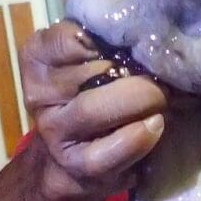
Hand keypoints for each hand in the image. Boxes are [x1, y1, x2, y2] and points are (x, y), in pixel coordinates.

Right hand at [20, 21, 169, 200]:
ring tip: (163, 101)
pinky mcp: (77, 165)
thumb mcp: (89, 62)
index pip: (69, 37)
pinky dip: (140, 137)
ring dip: (140, 102)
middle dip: (137, 75)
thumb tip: (151, 36)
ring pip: (94, 109)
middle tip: (163, 79)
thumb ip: (106, 44)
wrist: (71, 158)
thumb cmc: (92, 96)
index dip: (109, 40)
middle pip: (91, 72)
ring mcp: (54, 131)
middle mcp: (38, 94)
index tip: (133, 47)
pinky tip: (154, 126)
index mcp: (37, 59)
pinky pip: (112, 149)